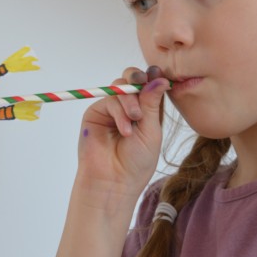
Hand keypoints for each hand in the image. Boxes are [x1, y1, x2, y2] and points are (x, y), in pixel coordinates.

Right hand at [76, 66, 169, 198]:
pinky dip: (119, 112)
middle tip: (143, 81)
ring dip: (130, 100)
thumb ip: (152, 103)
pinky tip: (124, 130)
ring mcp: (111, 109)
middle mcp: (128, 106)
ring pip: (121, 86)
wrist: (114, 181)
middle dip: (139, 77)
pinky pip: (109, 99)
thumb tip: (159, 78)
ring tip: (135, 120)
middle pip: (132, 78)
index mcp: (147, 110)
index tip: (160, 74)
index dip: (154, 77)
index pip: (150, 85)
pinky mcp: (96, 113)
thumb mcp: (151, 130)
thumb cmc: (137, 162)